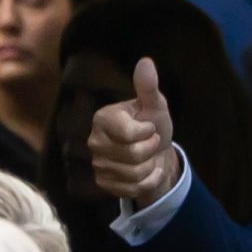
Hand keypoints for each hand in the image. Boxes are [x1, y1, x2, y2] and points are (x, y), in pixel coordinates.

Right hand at [89, 58, 180, 208]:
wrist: (157, 152)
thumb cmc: (154, 124)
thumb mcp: (155, 105)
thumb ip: (148, 86)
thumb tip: (146, 61)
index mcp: (102, 118)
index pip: (129, 134)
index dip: (148, 132)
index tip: (149, 127)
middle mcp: (94, 141)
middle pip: (133, 156)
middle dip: (151, 150)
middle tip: (151, 142)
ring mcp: (97, 164)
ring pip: (133, 174)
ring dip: (150, 167)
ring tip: (148, 157)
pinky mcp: (104, 184)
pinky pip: (132, 190)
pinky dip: (148, 182)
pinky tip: (148, 172)